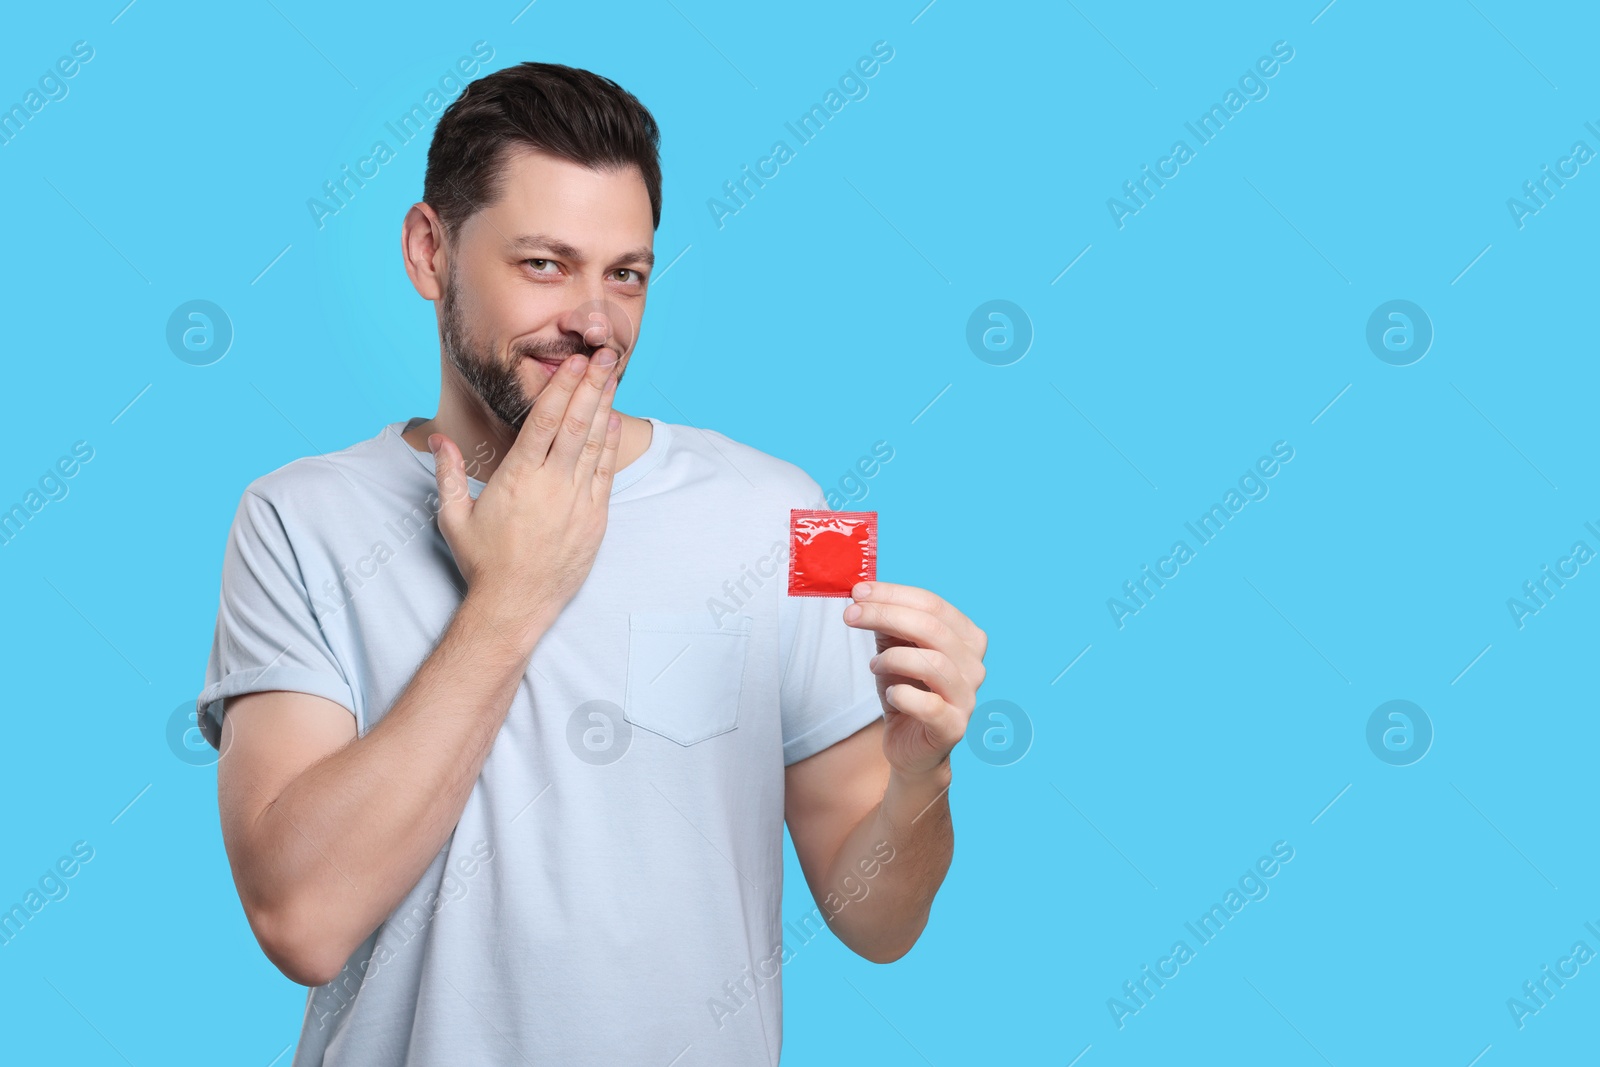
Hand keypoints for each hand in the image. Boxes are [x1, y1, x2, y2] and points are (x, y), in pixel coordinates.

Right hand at [429, 350, 621, 640]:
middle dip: (592, 385)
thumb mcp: (454, 516)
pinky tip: (614, 420)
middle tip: (605, 354)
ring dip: (605, 407)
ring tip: (613, 377)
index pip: (544, 421)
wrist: (514, 606)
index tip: (575, 363)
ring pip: (595, 444)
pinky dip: (610, 444)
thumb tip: (438, 438)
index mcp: (517, 479)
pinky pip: (605, 473)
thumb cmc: (482, 562)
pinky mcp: (595, 520)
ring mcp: (577, 502)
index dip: (562, 388)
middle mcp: (552, 485)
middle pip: (576, 424)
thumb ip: (448, 473)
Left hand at [843, 582, 987, 778]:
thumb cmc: (906, 691)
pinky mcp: (953, 727)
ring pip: (931, 662)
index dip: (893, 594)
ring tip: (873, 665)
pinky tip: (891, 694)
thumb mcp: (893, 650)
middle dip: (885, 615)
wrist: (911, 747)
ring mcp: (968, 697)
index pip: (933, 604)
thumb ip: (887, 623)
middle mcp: (975, 665)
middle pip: (932, 628)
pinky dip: (902, 695)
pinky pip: (928, 705)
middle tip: (850, 616)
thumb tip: (865, 594)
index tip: (858, 591)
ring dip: (892, 658)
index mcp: (967, 638)